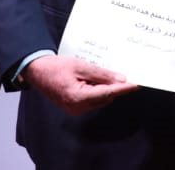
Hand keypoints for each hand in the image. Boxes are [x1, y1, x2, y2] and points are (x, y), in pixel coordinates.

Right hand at [22, 55, 138, 115]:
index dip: (124, 88)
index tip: (137, 84)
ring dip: (105, 88)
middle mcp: (78, 107)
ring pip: (100, 99)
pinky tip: (96, 79)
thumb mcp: (81, 66)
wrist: (37, 71)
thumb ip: (102, 74)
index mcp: (79, 97)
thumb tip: (120, 79)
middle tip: (125, 73)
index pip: (108, 93)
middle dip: (115, 86)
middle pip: (105, 97)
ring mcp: (75, 109)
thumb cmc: (56, 67)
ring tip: (105, 73)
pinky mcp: (74, 107)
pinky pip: (92, 100)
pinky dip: (97, 90)